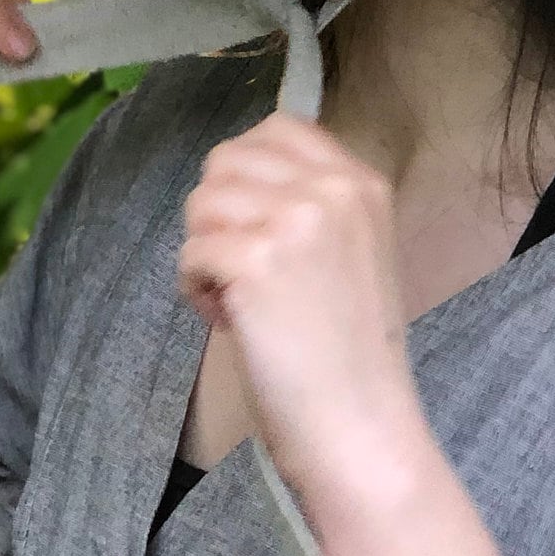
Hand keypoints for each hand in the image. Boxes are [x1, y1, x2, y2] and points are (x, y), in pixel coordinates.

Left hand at [176, 117, 430, 511]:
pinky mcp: (257, 260)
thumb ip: (314, 204)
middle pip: (227, 161)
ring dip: (205, 253)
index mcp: (363, 182)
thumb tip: (236, 174)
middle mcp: (334, 188)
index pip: (278, 128)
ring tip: (239, 301)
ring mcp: (296, 220)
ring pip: (202, 202)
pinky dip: (196, 289)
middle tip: (243, 271)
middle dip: (218, 214)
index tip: (253, 226)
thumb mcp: (354, 251)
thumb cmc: (349, 355)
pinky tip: (231, 323)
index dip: (245, 174)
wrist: (361, 427)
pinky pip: (191, 251)